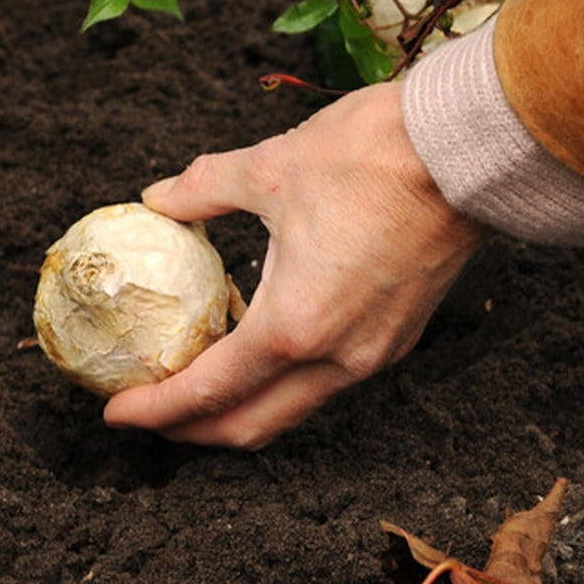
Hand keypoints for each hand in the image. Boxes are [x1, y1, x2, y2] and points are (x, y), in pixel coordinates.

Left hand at [103, 81, 484, 447]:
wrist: (465, 152)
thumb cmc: (372, 157)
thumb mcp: (270, 167)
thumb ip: (203, 189)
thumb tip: (160, 197)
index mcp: (295, 325)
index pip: (210, 392)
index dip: (155, 410)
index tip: (118, 412)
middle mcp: (338, 357)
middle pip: (253, 425)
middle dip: (194, 431)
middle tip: (152, 414)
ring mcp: (375, 353)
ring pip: (295, 409)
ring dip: (242, 409)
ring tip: (202, 386)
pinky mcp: (398, 337)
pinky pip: (328, 381)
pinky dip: (284, 382)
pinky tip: (264, 349)